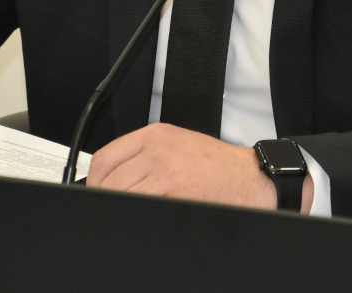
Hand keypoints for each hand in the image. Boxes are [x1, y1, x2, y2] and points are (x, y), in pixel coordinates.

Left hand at [85, 122, 312, 212]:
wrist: (255, 178)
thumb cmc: (220, 165)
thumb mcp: (179, 146)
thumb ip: (147, 155)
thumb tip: (116, 178)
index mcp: (156, 136)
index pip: (106, 157)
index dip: (95, 181)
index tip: (96, 192)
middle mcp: (158, 151)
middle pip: (111, 180)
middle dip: (107, 198)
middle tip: (112, 208)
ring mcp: (168, 173)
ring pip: (124, 196)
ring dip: (122, 207)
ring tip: (129, 213)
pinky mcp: (178, 194)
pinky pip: (146, 208)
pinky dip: (141, 214)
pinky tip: (148, 216)